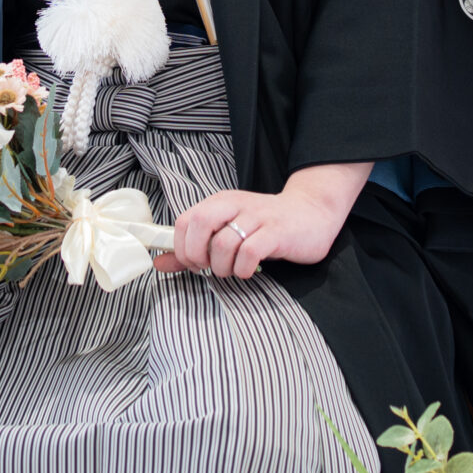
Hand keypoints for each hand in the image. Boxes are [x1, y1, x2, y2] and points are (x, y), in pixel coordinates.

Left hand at [153, 161, 371, 280]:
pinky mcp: (277, 233)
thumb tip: (160, 263)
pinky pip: (250, 252)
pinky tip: (249, 270)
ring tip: (232, 270)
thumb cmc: (266, 227)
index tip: (193, 263)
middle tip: (208, 267)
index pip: (185, 220)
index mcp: (221, 202)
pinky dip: (243, 268)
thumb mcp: (228, 231)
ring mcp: (257, 217)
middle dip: (196, 254)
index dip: (182, 247)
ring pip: (223, 243)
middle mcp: (237, 205)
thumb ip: (194, 248)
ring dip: (221, 266)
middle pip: (199, 223)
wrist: (312, 213)